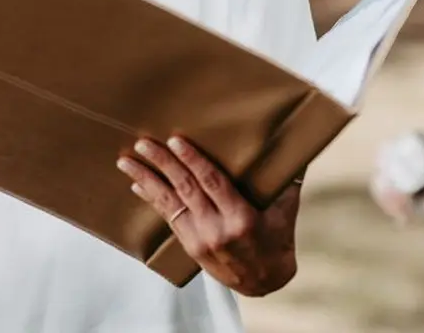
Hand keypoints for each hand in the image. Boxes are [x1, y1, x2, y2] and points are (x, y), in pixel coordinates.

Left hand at [118, 135, 300, 296]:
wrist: (265, 281)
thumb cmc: (278, 239)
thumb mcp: (286, 211)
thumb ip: (287, 181)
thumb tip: (297, 149)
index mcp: (242, 218)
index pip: (212, 182)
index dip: (192, 160)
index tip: (175, 141)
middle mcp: (218, 230)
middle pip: (186, 189)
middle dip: (162, 164)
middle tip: (143, 144)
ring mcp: (201, 240)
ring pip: (170, 204)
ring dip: (146, 180)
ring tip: (126, 162)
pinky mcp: (191, 246)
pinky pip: (167, 218)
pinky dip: (152, 199)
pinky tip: (138, 185)